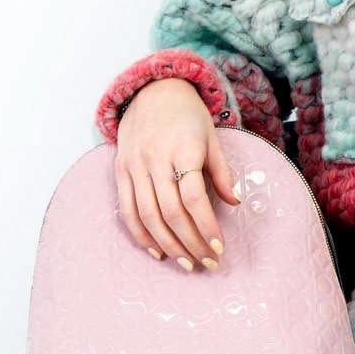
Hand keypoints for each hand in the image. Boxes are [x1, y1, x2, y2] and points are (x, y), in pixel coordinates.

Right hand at [115, 78, 240, 269]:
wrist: (152, 90)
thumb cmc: (188, 116)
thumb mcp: (212, 138)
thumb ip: (221, 172)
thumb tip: (234, 203)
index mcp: (183, 149)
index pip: (194, 198)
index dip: (207, 227)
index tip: (220, 248)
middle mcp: (155, 159)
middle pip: (171, 213)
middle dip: (191, 243)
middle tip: (207, 263)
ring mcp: (134, 165)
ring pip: (148, 216)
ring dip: (168, 245)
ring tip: (187, 263)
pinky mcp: (120, 170)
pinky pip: (127, 210)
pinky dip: (141, 234)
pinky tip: (158, 251)